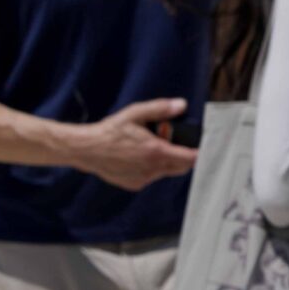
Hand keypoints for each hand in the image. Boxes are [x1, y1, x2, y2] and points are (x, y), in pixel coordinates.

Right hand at [73, 98, 198, 189]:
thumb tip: (182, 105)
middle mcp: (152, 169)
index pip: (190, 158)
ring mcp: (143, 179)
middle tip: (175, 142)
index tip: (202, 146)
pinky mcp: (134, 184)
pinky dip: (152, 168)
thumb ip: (160, 109)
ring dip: (167, 162)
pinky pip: (152, 177)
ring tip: (152, 147)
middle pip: (182, 167)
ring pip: (166, 172)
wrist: (86, 149)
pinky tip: (140, 157)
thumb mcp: (135, 113)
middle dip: (184, 156)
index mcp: (156, 152)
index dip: (199, 152)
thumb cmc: (111, 131)